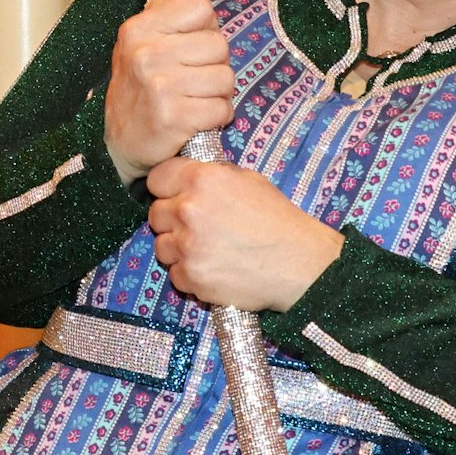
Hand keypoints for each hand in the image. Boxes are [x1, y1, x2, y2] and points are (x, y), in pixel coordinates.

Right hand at [105, 0, 236, 184]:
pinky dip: (218, 117)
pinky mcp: (173, 117)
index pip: (201, 8)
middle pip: (219, 45)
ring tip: (196, 100)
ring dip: (219, 94)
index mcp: (139, 28)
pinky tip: (198, 119)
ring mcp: (159, 85)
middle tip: (194, 81)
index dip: (205, 29)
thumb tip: (205, 11)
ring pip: (226, 78)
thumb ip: (169, 18)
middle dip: (215, 65)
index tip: (190, 49)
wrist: (118, 143)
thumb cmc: (141, 88)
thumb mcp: (142, 43)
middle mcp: (146, 52)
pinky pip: (222, 109)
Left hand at [146, 157, 343, 311]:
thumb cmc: (279, 221)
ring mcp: (187, 247)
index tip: (177, 197)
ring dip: (179, 249)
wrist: (300, 263)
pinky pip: (175, 274)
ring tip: (208, 250)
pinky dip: (191, 274)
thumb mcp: (249, 181)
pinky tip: (215, 269)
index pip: (158, 178)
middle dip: (172, 221)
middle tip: (198, 228)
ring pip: (162, 247)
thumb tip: (191, 177)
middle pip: (156, 214)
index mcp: (203, 180)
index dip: (168, 188)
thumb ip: (213, 176)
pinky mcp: (191, 277)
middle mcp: (189, 210)